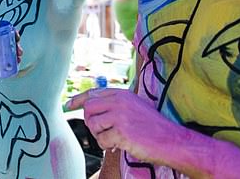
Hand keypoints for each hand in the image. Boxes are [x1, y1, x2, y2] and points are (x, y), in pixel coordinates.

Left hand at [65, 87, 188, 163]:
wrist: (172, 141)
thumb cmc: (153, 127)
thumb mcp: (134, 107)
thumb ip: (114, 104)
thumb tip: (89, 106)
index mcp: (122, 94)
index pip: (93, 93)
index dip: (78, 99)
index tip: (68, 105)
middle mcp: (120, 102)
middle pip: (88, 108)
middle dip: (90, 122)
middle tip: (102, 131)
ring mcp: (120, 116)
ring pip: (93, 124)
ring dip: (99, 135)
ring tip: (113, 139)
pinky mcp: (121, 132)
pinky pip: (102, 140)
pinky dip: (107, 146)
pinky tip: (118, 146)